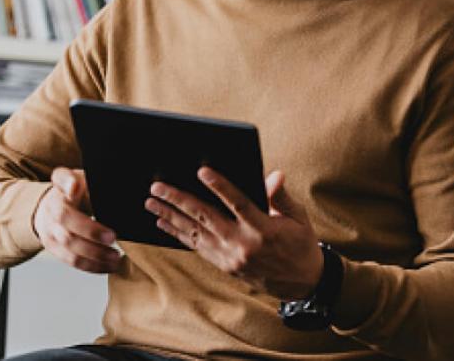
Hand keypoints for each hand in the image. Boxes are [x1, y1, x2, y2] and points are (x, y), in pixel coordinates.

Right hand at [33, 167, 121, 273]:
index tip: (75, 186)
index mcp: (61, 188)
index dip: (67, 183)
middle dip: (90, 231)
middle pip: (66, 220)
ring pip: (70, 246)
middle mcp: (52, 209)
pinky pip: (72, 261)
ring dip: (94, 254)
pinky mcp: (55, 249)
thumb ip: (86, 181)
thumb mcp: (82, 179)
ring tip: (115, 257)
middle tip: (112, 237)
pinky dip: (92, 266)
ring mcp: (51, 231)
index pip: (60, 180)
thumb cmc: (74, 193)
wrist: (50, 209)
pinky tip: (108, 266)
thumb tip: (88, 187)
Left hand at [146, 168, 322, 299]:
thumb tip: (274, 175)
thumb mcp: (298, 217)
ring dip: (171, 216)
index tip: (202, 171)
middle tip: (158, 186)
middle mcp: (243, 245)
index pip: (238, 203)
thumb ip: (281, 196)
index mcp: (264, 229)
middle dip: (179, 200)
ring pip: (195, 233)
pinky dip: (178, 234)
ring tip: (151, 202)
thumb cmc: (300, 242)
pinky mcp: (225, 265)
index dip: (219, 186)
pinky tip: (164, 223)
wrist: (302, 282)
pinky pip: (197, 247)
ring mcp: (231, 258)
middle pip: (206, 217)